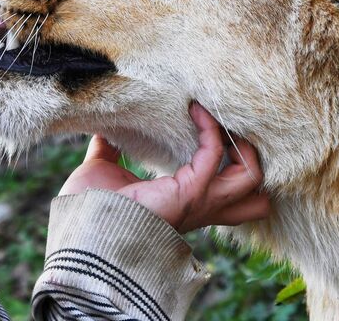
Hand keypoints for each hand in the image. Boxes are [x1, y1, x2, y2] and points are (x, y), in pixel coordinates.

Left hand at [59, 103, 269, 232]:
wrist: (81, 226)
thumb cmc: (89, 207)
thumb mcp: (104, 171)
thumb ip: (109, 149)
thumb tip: (104, 129)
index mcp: (184, 204)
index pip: (230, 198)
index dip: (234, 166)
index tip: (213, 129)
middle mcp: (199, 207)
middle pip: (257, 201)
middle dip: (255, 166)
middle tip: (234, 134)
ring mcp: (198, 200)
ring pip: (251, 179)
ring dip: (243, 146)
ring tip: (221, 118)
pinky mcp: (189, 191)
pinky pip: (214, 153)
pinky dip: (209, 128)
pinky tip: (195, 110)